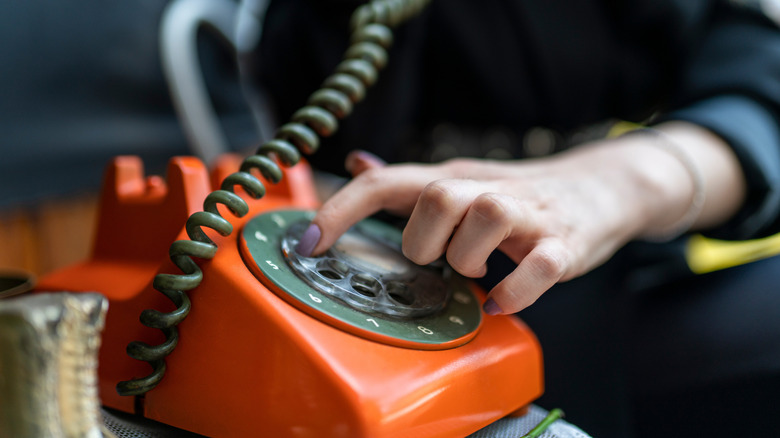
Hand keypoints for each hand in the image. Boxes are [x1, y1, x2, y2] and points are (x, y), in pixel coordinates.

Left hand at [298, 123, 744, 313]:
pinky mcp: (565, 244)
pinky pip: (539, 265)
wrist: (603, 188)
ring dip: (469, 258)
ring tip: (476, 273)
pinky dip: (516, 290)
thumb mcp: (462, 182)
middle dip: (423, 240)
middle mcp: (487, 189)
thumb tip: (358, 163)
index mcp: (455, 180)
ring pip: (486, 217)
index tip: (306, 243)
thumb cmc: (521, 195)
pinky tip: (503, 299)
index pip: (387, 182)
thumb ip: (410, 182)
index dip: (340, 211)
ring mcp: (530, 215)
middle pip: (436, 196)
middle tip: (437, 261)